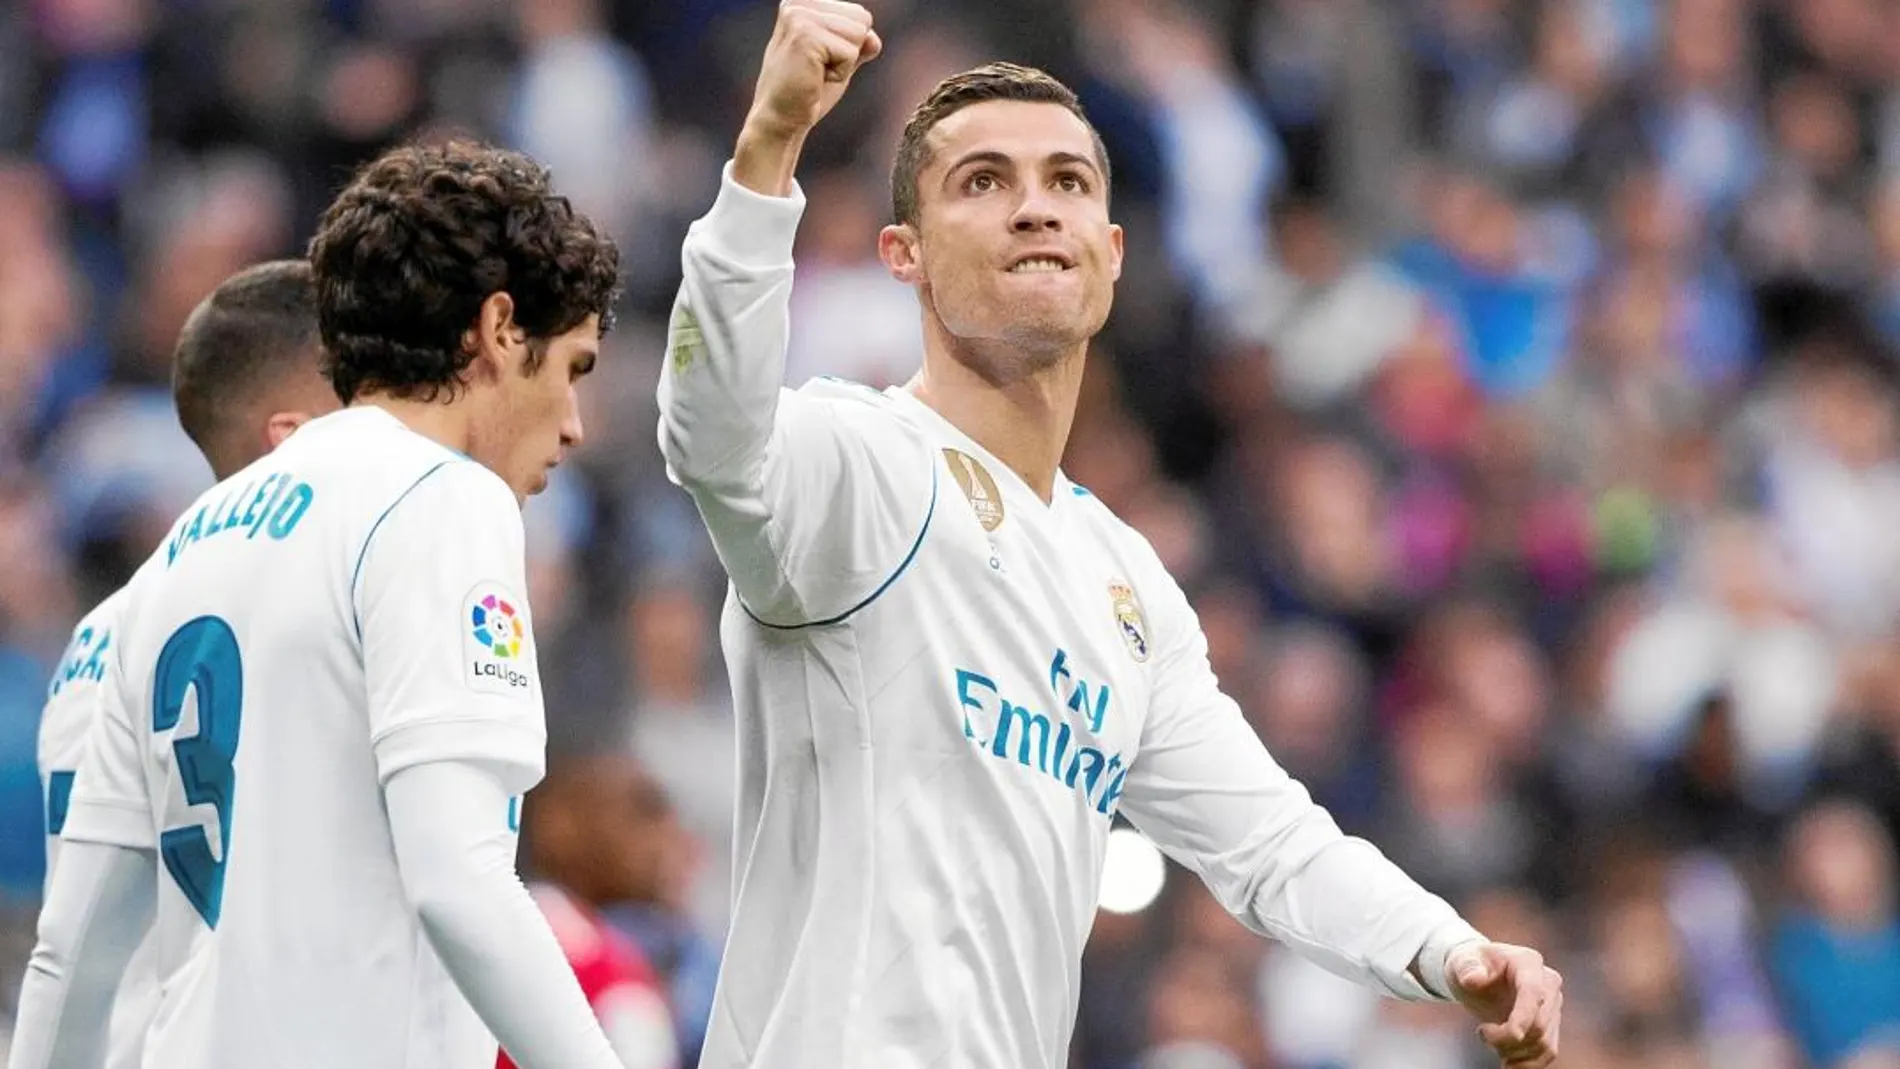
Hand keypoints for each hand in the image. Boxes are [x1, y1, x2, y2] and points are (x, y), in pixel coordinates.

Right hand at [746, 0, 881, 139]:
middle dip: (848, 51)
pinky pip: (850, 52)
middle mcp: (798, 2)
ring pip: (859, 33)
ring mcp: (799, 16)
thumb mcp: (838, 61)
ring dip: (844, 62)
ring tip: (816, 72)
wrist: (780, 119)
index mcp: (803, 2)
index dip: (848, 46)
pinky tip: (815, 78)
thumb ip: (857, 45)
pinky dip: (840, 73)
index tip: (820, 60)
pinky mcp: (805, 35)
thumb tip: (873, 39)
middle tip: (818, 68)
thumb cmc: (806, 92)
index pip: (859, 14)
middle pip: (862, 19)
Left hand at [1447, 941, 1562, 1067]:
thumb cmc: (1469, 965)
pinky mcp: (1550, 1024)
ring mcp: (1552, 1005)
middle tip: (1482, 1033)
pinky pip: (1547, 1053)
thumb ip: (1467, 967)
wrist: (1477, 973)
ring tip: (1491, 1043)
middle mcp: (1548, 983)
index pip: (1533, 993)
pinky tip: (1507, 1064)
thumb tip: (1473, 979)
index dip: (1524, 1016)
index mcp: (1528, 962)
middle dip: (1508, 1039)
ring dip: (1516, 1053)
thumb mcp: (1461, 961)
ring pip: (1544, 1043)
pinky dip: (1528, 1064)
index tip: (1511, 1035)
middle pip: (1539, 1024)